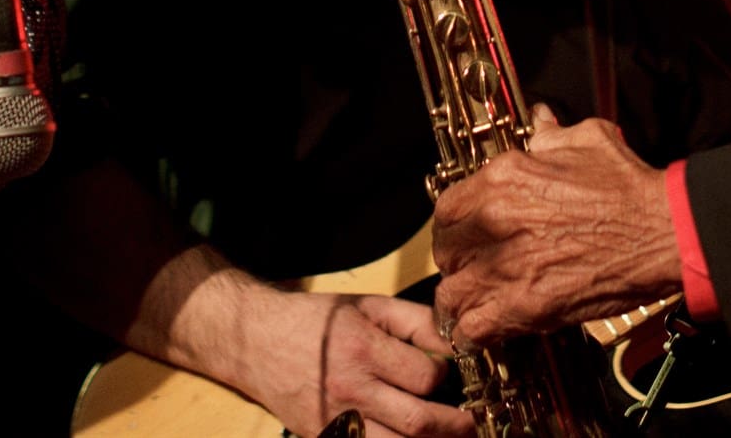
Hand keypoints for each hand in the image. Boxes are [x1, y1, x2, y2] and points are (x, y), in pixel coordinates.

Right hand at [234, 289, 473, 437]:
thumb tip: (454, 341)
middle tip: (474, 423)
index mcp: (363, 349)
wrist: (257, 342)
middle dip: (455, 426)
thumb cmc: (316, 321)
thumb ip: (414, 320)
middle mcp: (350, 390)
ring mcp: (336, 421)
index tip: (451, 375)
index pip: (425, 376)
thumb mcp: (367, 305)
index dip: (446, 377)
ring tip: (448, 436)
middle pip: (418, 423)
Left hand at [433, 105, 682, 346]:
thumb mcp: (585, 141)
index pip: (446, 208)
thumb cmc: (628, 187)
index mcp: (502, 179)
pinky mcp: (525, 307)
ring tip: (469, 306)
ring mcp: (506, 267)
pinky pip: (474, 330)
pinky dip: (472, 335)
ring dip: (459, 301)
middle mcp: (494, 222)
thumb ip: (549, 133)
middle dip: (456, 262)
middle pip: (446, 252)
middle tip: (471, 269)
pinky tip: (480, 333)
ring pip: (451, 294)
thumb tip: (539, 119)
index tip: (463, 235)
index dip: (453, 225)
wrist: (663, 232)